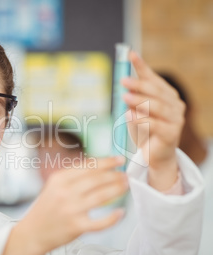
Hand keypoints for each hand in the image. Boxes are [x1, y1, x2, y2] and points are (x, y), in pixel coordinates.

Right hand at [1, 157, 127, 254]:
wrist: (33, 232)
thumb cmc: (46, 208)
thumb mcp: (53, 186)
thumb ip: (72, 176)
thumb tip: (98, 167)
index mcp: (59, 179)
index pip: (87, 166)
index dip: (106, 161)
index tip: (118, 159)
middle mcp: (64, 192)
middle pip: (96, 179)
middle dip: (114, 175)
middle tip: (125, 174)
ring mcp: (71, 209)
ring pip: (101, 196)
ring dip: (117, 189)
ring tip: (126, 186)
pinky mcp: (76, 226)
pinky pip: (99, 222)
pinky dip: (112, 217)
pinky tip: (120, 212)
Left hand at [121, 51, 185, 190]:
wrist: (154, 155)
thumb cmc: (144, 130)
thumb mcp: (135, 111)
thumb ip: (132, 99)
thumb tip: (124, 86)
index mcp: (166, 95)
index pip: (153, 78)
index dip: (141, 66)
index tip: (130, 54)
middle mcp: (174, 104)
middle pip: (156, 91)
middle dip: (139, 84)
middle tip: (123, 81)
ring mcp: (175, 118)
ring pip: (156, 106)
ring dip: (139, 101)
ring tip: (124, 97)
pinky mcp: (171, 134)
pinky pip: (155, 124)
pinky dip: (141, 119)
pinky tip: (129, 116)